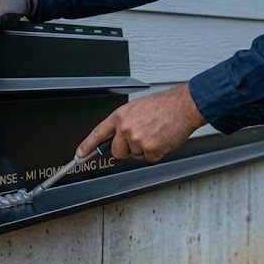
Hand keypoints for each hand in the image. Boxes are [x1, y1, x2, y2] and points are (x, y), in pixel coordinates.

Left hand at [76, 84, 207, 162]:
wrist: (183, 106)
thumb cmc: (163, 105)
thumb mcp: (136, 108)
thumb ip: (125, 121)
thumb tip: (118, 135)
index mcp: (120, 116)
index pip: (98, 133)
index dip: (87, 145)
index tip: (80, 154)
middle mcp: (125, 128)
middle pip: (117, 151)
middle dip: (126, 150)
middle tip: (140, 139)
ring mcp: (137, 139)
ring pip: (135, 155)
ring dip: (144, 149)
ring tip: (155, 133)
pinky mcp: (150, 149)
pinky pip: (149, 158)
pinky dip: (157, 152)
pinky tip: (161, 139)